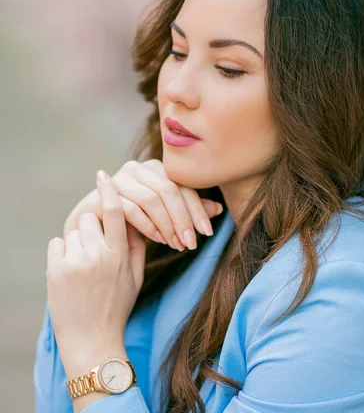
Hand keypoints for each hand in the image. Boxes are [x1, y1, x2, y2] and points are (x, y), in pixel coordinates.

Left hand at [47, 171, 145, 364]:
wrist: (92, 340)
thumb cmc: (116, 307)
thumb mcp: (135, 277)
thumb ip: (136, 246)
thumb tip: (132, 220)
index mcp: (120, 254)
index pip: (117, 212)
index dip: (109, 190)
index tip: (103, 175)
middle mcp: (98, 254)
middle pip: (91, 217)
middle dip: (93, 227)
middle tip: (95, 247)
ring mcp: (76, 262)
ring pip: (74, 230)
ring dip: (78, 241)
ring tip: (82, 266)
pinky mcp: (56, 270)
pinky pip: (57, 243)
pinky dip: (61, 252)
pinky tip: (69, 270)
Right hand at [63, 159, 223, 250]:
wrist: (95, 227)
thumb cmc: (133, 222)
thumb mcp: (165, 217)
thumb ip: (187, 211)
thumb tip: (218, 209)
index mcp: (158, 169)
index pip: (183, 185)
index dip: (197, 209)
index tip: (206, 233)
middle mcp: (140, 167)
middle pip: (169, 190)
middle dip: (183, 219)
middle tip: (191, 243)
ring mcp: (121, 177)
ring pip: (152, 199)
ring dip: (167, 224)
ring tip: (175, 244)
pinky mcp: (106, 192)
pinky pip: (132, 208)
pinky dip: (148, 226)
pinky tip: (158, 240)